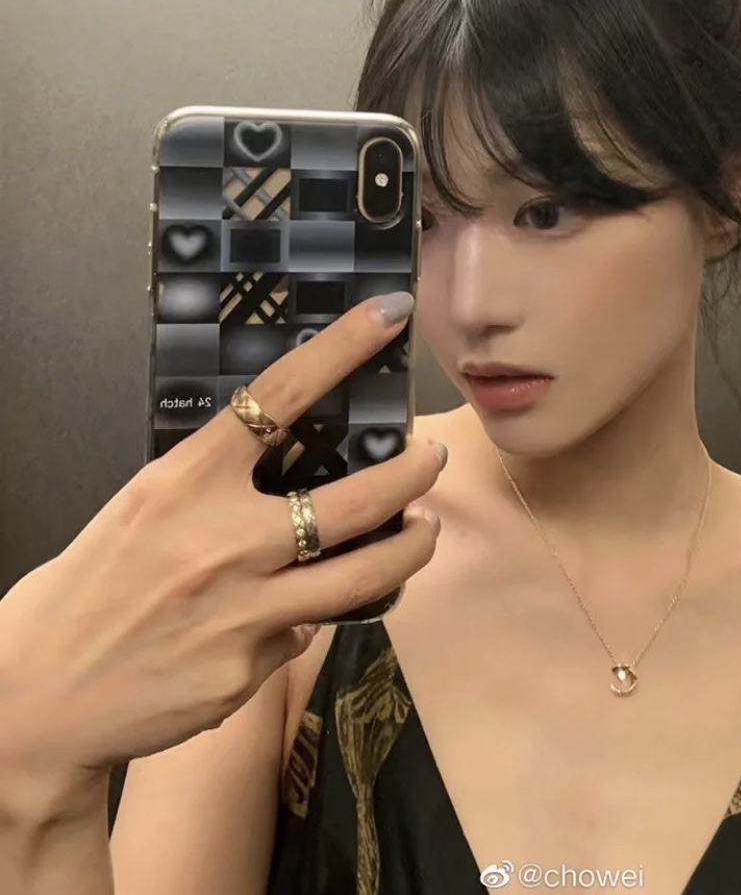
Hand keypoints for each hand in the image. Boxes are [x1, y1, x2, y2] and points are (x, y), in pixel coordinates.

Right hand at [0, 293, 442, 793]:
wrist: (35, 697)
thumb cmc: (90, 588)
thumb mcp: (144, 509)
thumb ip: (217, 490)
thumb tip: (293, 484)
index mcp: (185, 481)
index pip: (279, 396)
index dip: (343, 349)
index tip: (389, 315)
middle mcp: (222, 539)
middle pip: (354, 500)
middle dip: (410, 474)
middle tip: (430, 457)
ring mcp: (242, 609)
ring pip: (363, 575)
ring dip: (410, 548)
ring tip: (425, 530)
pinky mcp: (249, 668)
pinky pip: (304, 633)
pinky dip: (308, 620)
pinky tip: (294, 619)